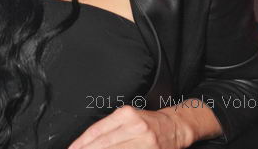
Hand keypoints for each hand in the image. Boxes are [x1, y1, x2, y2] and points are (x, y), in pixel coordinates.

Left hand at [68, 105, 191, 148]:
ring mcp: (144, 140)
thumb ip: (109, 128)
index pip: (98, 130)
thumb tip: (88, 142)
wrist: (175, 127)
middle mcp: (134, 126)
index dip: (82, 142)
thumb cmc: (148, 123)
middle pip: (104, 143)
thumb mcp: (127, 118)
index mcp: (125, 114)